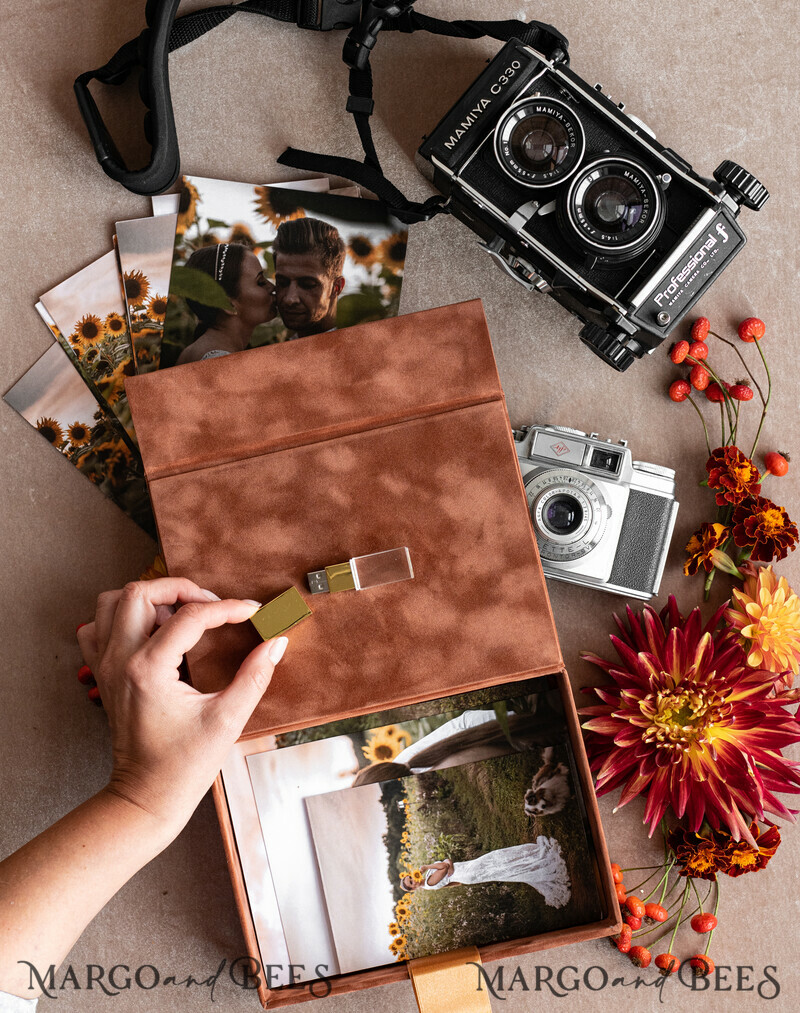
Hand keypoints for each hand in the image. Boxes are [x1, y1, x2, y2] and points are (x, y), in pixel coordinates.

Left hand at [77, 577, 285, 839]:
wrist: (146, 797)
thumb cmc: (183, 766)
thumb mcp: (228, 720)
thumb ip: (255, 675)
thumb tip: (277, 643)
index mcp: (150, 670)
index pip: (191, 616)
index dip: (228, 608)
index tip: (252, 612)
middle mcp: (121, 661)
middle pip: (140, 592)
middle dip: (180, 588)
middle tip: (211, 604)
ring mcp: (106, 666)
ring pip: (111, 603)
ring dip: (147, 599)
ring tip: (178, 614)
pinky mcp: (103, 675)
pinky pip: (97, 629)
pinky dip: (119, 619)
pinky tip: (148, 632)